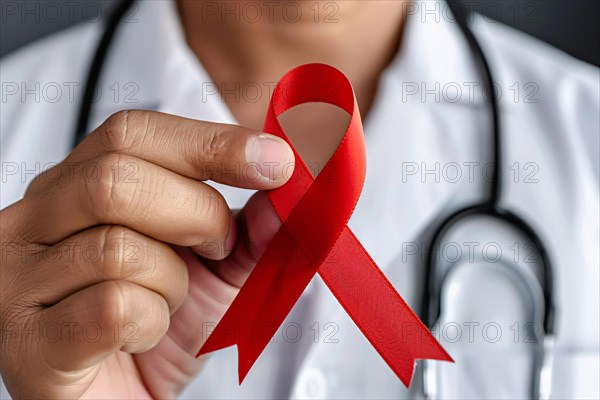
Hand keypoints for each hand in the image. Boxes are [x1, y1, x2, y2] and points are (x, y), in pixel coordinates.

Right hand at [0, 110, 292, 397]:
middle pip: (116, 179)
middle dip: (197, 214)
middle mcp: (32, 224)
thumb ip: (250, 227)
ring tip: (167, 302)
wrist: (126, 398)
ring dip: (173, 282)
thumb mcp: (218, 269)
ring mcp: (16, 281)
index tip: (275, 162)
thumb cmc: (159, 327)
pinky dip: (152, 323)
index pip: (131, 133)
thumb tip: (288, 189)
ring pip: (118, 247)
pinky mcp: (26, 342)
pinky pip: (111, 307)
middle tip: (216, 248)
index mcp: (74, 188)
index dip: (210, 142)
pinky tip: (140, 336)